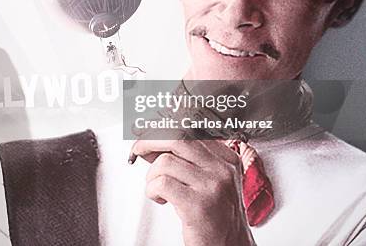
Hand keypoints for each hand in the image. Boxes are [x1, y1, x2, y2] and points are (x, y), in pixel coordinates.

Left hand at [130, 139, 254, 245]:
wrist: (229, 245)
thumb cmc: (213, 214)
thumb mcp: (204, 179)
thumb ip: (180, 159)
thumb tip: (148, 142)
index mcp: (226, 157)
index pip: (187, 130)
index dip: (159, 131)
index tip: (145, 137)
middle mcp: (222, 168)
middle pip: (176, 137)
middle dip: (148, 141)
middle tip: (137, 150)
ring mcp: (212, 186)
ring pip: (165, 162)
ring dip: (151, 176)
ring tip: (158, 189)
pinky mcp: (199, 205)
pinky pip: (162, 184)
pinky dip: (152, 191)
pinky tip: (161, 199)